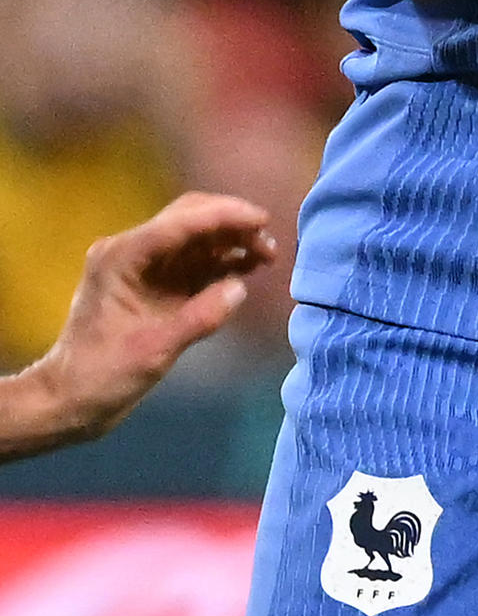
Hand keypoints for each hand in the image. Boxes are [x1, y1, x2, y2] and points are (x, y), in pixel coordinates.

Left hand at [14, 192, 274, 451]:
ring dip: (231, 240)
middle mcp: (130, 252)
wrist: (70, 399)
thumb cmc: (102, 375)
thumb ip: (200, 317)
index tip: (263, 221)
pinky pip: (194, 259)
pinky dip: (222, 260)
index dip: (226, 216)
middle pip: (190, 217)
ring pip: (196, 235)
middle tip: (268, 244)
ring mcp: (141, 266)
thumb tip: (240, 288)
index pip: (181, 221)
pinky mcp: (153, 283)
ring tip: (266, 256)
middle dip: (232, 224)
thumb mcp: (154, 350)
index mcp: (121, 258)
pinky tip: (247, 270)